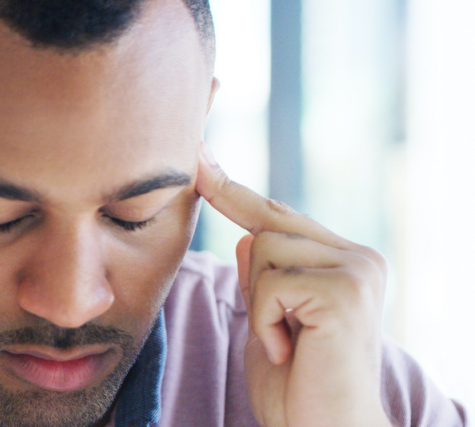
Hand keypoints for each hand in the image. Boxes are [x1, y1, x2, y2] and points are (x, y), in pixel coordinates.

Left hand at [196, 143, 393, 426]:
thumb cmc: (298, 387)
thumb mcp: (269, 323)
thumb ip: (264, 280)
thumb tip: (247, 236)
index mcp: (344, 259)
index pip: (278, 215)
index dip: (233, 190)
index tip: (197, 158)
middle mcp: (359, 256)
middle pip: (266, 228)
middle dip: (255, 281)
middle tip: (284, 336)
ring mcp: (357, 269)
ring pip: (263, 250)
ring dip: (260, 305)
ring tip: (289, 343)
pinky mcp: (345, 290)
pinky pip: (270, 283)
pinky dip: (265, 322)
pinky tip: (291, 350)